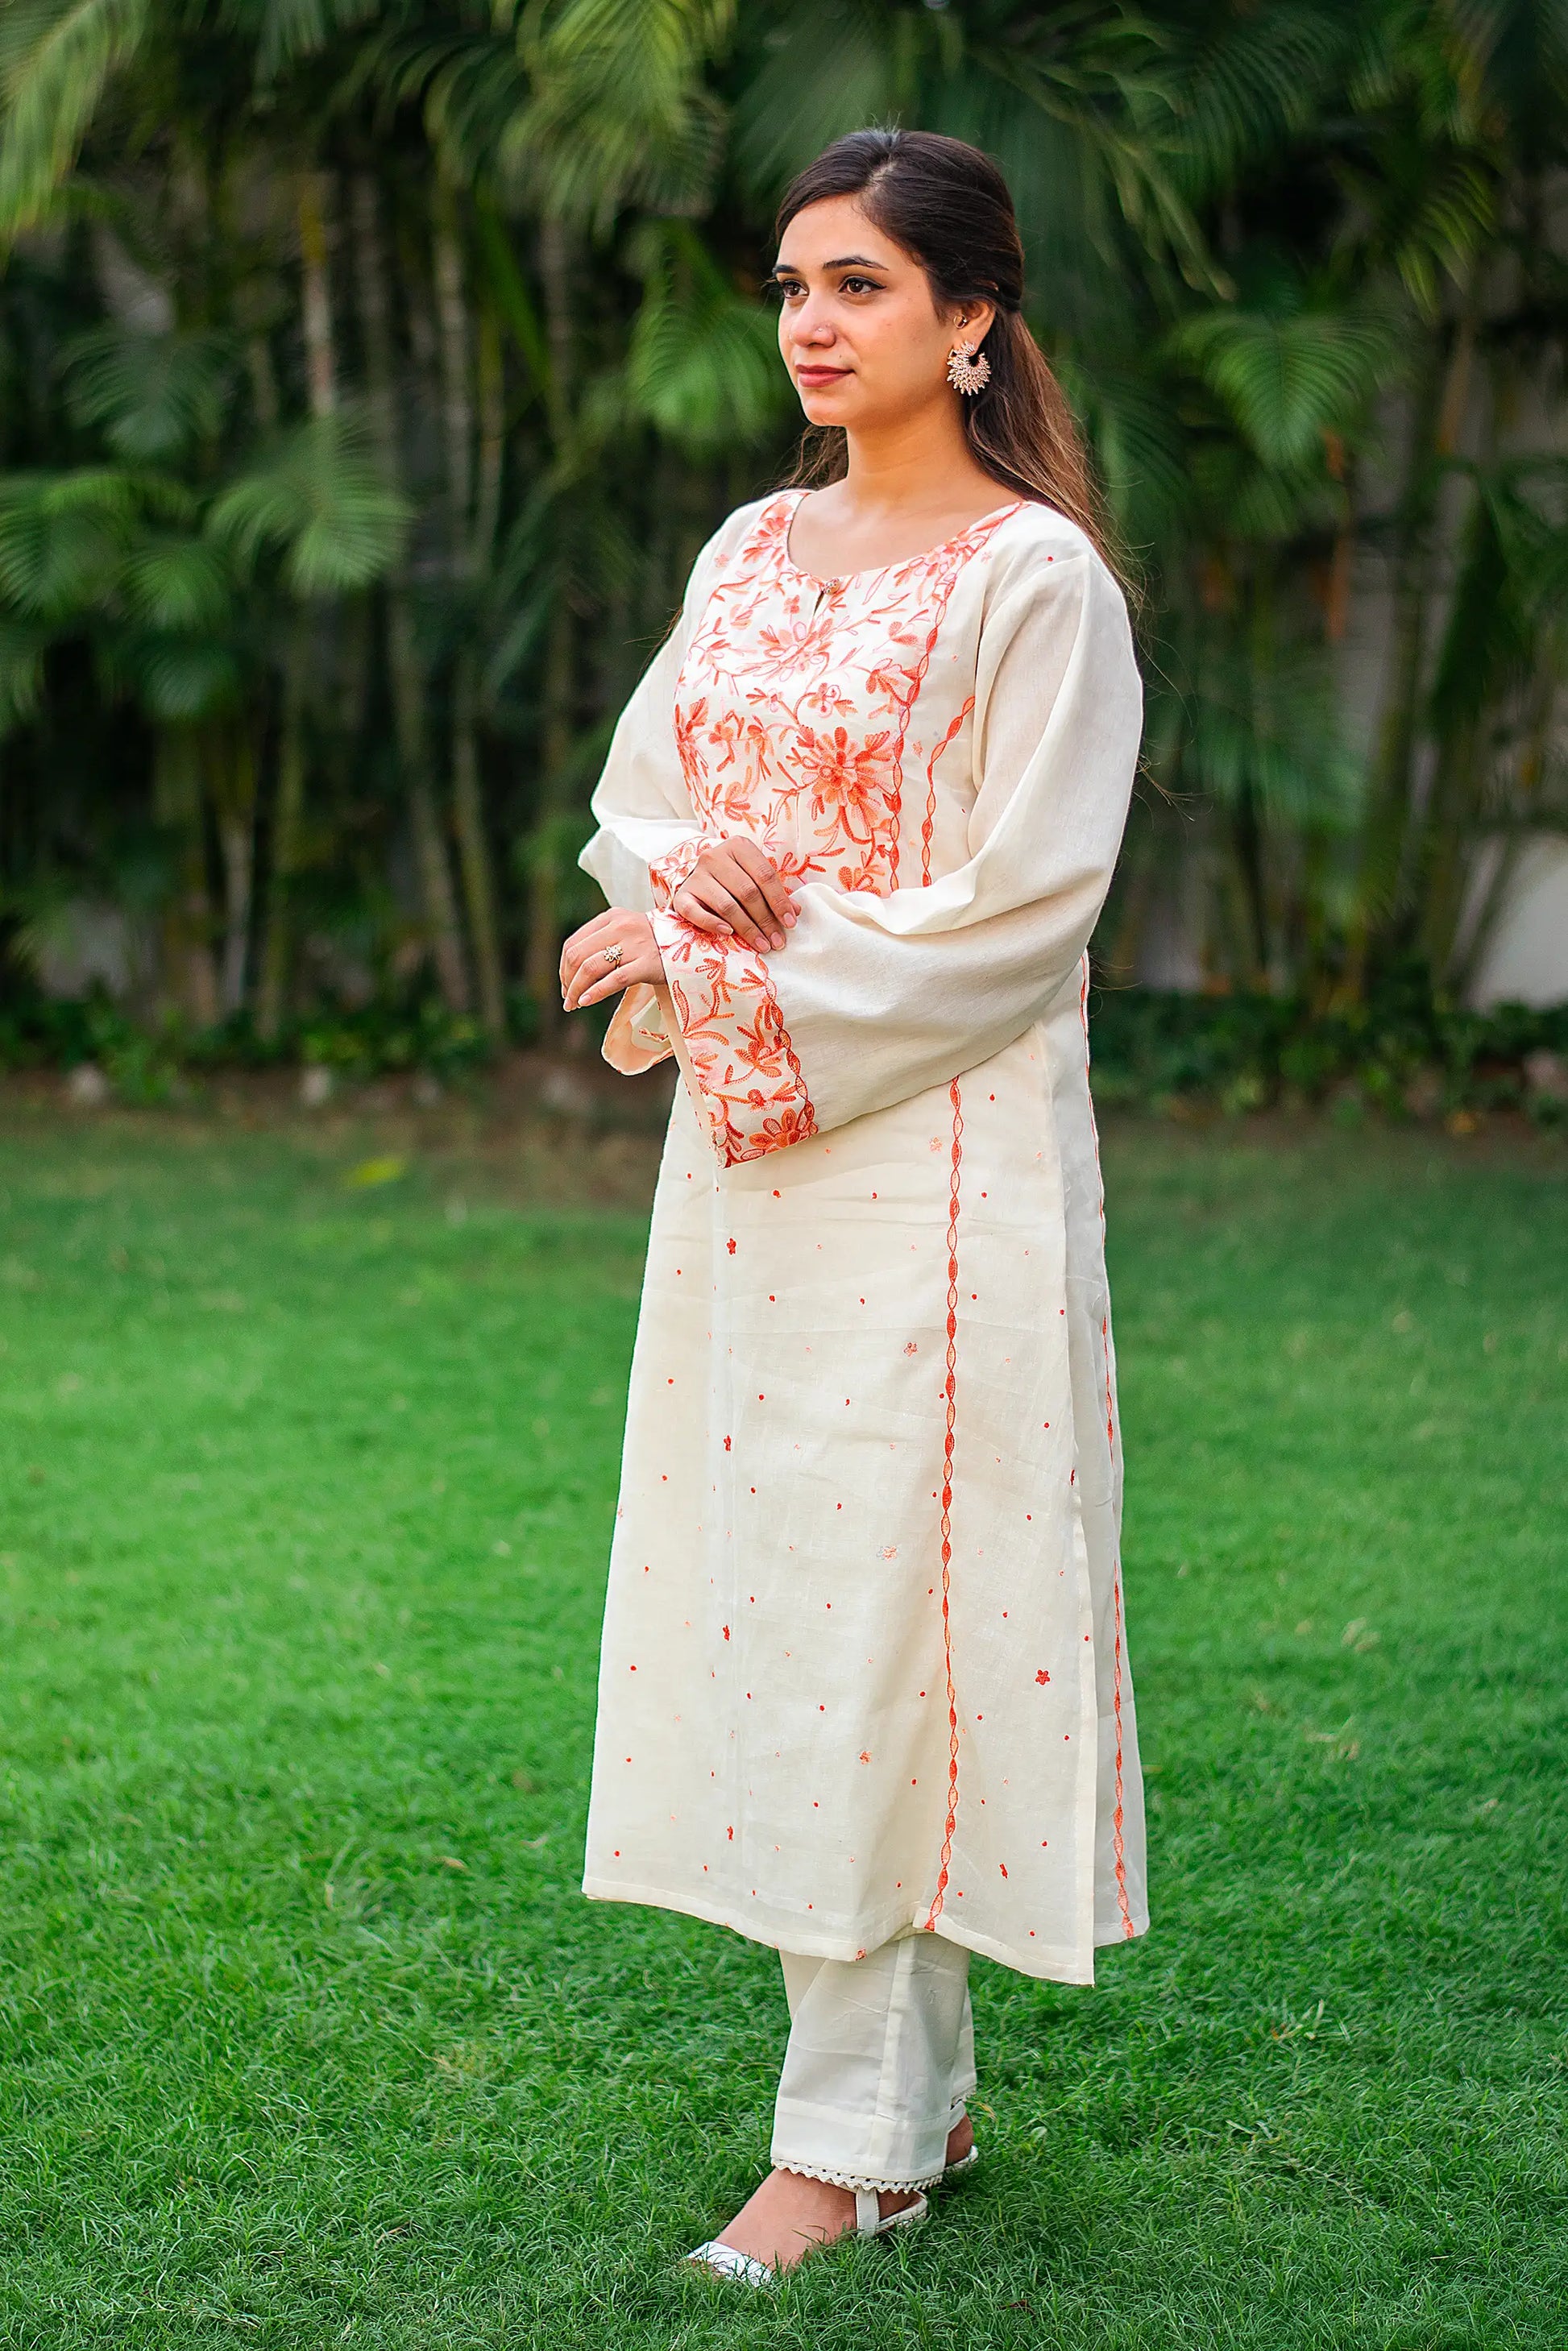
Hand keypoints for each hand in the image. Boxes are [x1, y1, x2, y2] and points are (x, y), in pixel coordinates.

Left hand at [560, 909, 663, 1013]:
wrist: (695, 943)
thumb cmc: (657, 943)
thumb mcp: (627, 932)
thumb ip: (603, 942)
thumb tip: (571, 971)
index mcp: (611, 917)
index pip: (573, 943)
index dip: (563, 967)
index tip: (566, 985)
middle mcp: (620, 926)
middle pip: (578, 956)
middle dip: (567, 981)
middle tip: (568, 999)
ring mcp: (635, 944)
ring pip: (591, 968)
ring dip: (576, 990)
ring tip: (574, 1004)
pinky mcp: (648, 963)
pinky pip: (614, 980)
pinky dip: (595, 993)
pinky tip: (586, 1002)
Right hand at [671, 838, 798, 953]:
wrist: (695, 880)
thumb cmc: (731, 879)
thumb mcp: (754, 879)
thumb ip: (773, 893)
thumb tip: (795, 912)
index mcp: (739, 847)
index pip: (765, 875)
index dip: (780, 901)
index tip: (790, 924)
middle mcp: (715, 857)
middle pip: (748, 892)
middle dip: (766, 920)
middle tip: (777, 941)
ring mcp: (696, 875)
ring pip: (727, 905)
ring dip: (747, 928)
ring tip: (761, 945)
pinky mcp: (682, 895)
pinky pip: (696, 912)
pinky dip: (713, 924)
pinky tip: (728, 934)